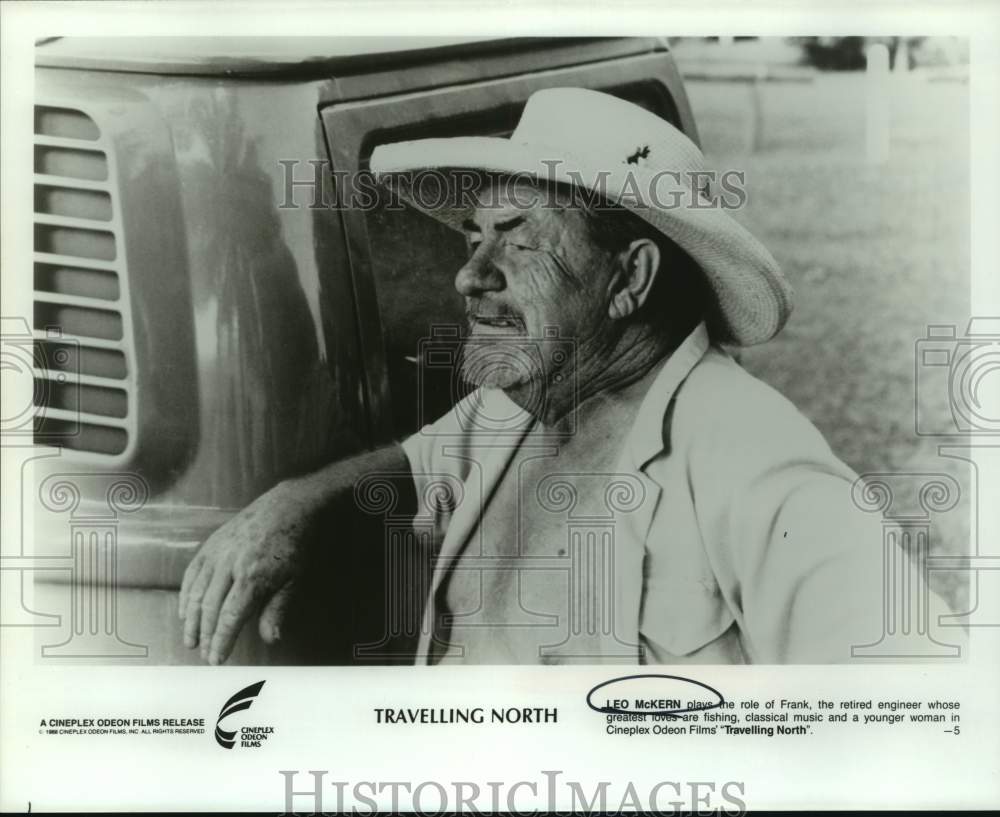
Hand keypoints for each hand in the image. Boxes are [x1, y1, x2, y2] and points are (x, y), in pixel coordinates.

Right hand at [178, 479, 317, 664]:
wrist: (288, 506)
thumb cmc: (295, 544)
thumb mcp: (295, 579)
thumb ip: (278, 609)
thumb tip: (271, 639)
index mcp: (252, 576)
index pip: (230, 617)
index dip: (221, 640)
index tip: (216, 659)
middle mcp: (230, 565)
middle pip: (209, 608)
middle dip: (205, 635)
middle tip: (205, 654)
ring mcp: (218, 553)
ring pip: (196, 592)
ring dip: (191, 620)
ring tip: (191, 640)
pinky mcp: (211, 544)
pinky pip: (192, 573)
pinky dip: (186, 594)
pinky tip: (185, 612)